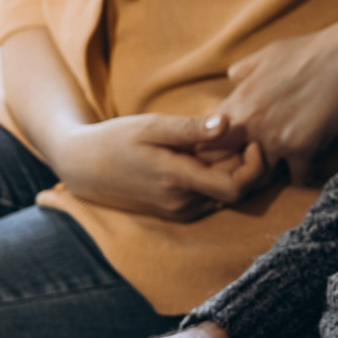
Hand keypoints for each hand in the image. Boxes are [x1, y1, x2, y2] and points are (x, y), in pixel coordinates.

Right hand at [48, 114, 269, 221]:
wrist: (83, 166)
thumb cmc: (116, 140)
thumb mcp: (151, 126)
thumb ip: (190, 128)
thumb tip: (227, 124)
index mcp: (178, 181)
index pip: (236, 187)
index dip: (254, 166)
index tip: (252, 140)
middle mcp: (182, 204)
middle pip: (235, 190)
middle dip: (243, 164)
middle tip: (235, 135)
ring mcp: (178, 212)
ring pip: (222, 196)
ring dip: (229, 171)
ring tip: (217, 144)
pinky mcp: (175, 213)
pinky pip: (208, 198)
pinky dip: (214, 179)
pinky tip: (202, 157)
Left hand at [207, 13, 337, 181]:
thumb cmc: (311, 50)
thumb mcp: (268, 53)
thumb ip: (243, 71)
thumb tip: (232, 78)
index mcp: (241, 102)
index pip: (207, 140)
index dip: (219, 147)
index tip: (235, 147)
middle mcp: (253, 124)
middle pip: (233, 165)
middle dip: (244, 167)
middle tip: (262, 161)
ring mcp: (277, 139)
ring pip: (265, 176)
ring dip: (276, 171)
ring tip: (289, 161)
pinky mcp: (305, 150)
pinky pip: (299, 178)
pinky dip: (307, 173)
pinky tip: (314, 161)